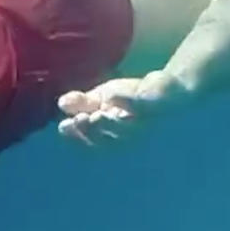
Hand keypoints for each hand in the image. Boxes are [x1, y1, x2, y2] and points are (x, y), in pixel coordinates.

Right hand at [56, 71, 183, 147]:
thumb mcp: (102, 99)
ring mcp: (145, 122)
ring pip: (126, 130)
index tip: (64, 126)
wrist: (167, 86)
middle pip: (109, 141)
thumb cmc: (133, 98)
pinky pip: (142, 104)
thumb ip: (82, 103)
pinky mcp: (157, 104)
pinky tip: (113, 94)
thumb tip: (61, 103)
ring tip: (96, 114)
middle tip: (80, 119)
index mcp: (115, 135)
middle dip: (92, 132)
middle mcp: (131, 134)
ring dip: (109, 123)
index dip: (78, 138)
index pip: (94, 144)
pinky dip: (127, 100)